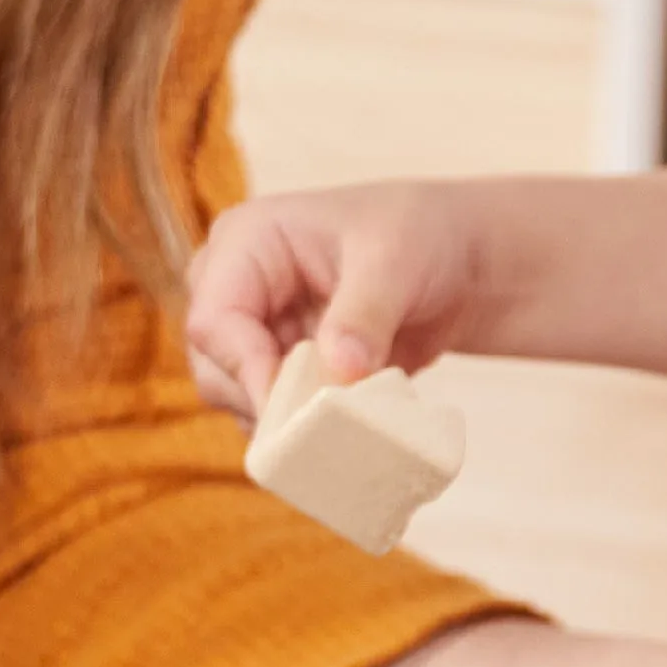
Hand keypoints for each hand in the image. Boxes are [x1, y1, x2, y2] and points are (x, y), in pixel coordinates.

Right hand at [183, 184, 491, 424]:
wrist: (452, 263)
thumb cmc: (418, 236)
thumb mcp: (397, 261)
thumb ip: (364, 315)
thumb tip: (340, 371)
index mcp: (246, 241)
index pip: (214, 319)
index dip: (245, 368)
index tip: (294, 408)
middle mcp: (236, 289)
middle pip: (215, 369)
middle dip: (267, 402)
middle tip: (328, 427)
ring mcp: (256, 334)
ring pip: (239, 400)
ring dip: (288, 421)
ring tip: (349, 422)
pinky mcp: (281, 371)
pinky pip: (273, 416)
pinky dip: (306, 431)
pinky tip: (352, 427)